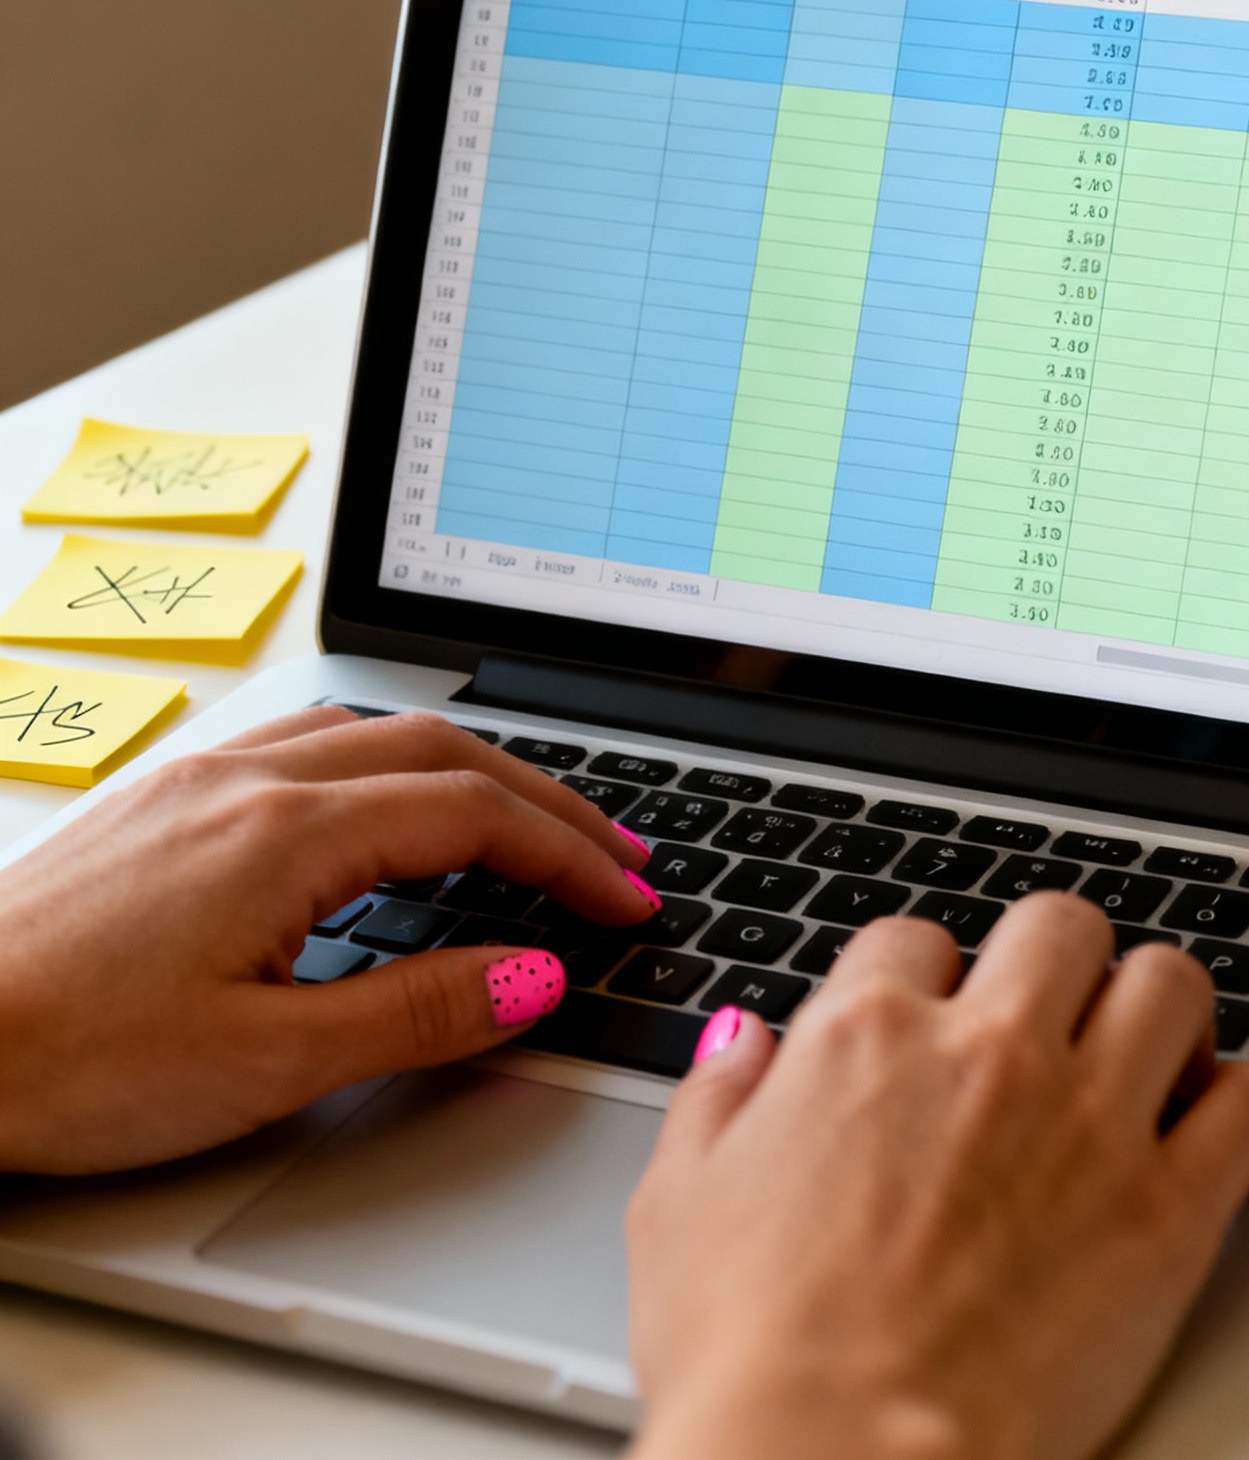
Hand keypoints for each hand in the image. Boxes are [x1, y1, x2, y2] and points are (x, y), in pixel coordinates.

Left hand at [0, 706, 655, 1174]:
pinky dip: (387, 760)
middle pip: (439, 751)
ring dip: (469, 769)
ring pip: (373, 732)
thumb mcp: (266, 1062)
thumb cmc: (74, 1059)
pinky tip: (388, 803)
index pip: (471, 815)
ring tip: (527, 821)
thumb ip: (414, 1011)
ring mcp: (201, 776)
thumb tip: (531, 975)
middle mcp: (247, 777)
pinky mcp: (164, 796)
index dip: (567, 856)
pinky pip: (308, 740)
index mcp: (284, 832)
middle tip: (616, 852)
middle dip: (543, 799)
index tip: (629, 897)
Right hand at [628, 895, 1248, 1459]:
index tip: (934, 1023)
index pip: (917, 937)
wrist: (830, 1459)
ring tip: (1147, 1051)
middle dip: (1055, 962)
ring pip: (1167, 983)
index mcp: (866, 1034)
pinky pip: (1247, 1106)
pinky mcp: (1165, 1213)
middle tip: (1052, 1015)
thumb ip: (715, 1100)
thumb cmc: (749, 1354)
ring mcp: (1084, 1122)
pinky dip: (1238, 1102)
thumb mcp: (677, 1202)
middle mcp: (984, 1052)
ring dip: (1157, 1009)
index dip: (927, 979)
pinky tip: (1210, 1125)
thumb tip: (741, 1046)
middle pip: (1058, 927)